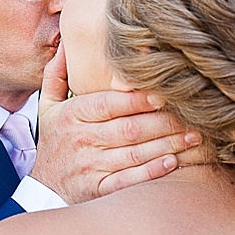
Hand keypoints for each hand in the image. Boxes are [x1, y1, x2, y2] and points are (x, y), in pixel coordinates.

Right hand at [31, 44, 198, 203]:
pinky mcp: (97, 190)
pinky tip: (172, 162)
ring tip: (192, 136)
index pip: (110, 103)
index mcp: (73, 115)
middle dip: (164, 121)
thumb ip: (57, 74)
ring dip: (167, 144)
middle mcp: (81, 140)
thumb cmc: (54, 141)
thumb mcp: (48, 106)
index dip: (139, 98)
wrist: (42, 188)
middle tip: (193, 115)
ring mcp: (89, 167)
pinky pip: (128, 180)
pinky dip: (151, 172)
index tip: (166, 92)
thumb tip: (68, 44)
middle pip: (129, 128)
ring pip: (134, 153)